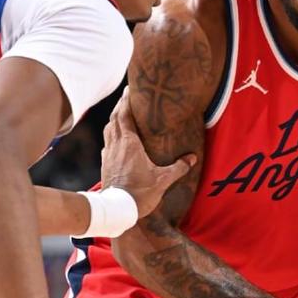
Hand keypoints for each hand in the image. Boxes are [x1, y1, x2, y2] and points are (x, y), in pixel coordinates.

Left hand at [101, 88, 195, 217]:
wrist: (116, 209)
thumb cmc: (139, 193)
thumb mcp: (163, 180)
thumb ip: (178, 167)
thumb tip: (192, 158)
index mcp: (129, 143)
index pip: (124, 115)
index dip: (126, 100)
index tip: (129, 88)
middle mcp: (116, 145)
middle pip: (115, 118)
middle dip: (120, 105)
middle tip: (127, 96)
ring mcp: (108, 154)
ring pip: (109, 129)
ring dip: (114, 118)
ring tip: (121, 113)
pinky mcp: (105, 163)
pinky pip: (107, 142)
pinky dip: (111, 134)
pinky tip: (116, 138)